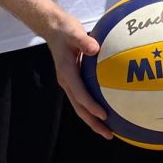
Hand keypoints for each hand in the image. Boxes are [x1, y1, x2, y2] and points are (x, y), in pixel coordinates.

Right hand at [44, 15, 112, 138]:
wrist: (53, 28)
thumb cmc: (65, 30)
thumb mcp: (74, 32)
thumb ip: (84, 40)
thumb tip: (95, 48)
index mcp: (66, 72)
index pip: (79, 94)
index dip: (91, 106)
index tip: (104, 115)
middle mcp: (66, 81)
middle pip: (79, 108)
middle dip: (93, 122)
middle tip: (108, 134)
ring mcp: (69, 82)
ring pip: (80, 106)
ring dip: (92, 119)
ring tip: (108, 130)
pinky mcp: (73, 80)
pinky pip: (82, 98)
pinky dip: (92, 107)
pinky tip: (105, 109)